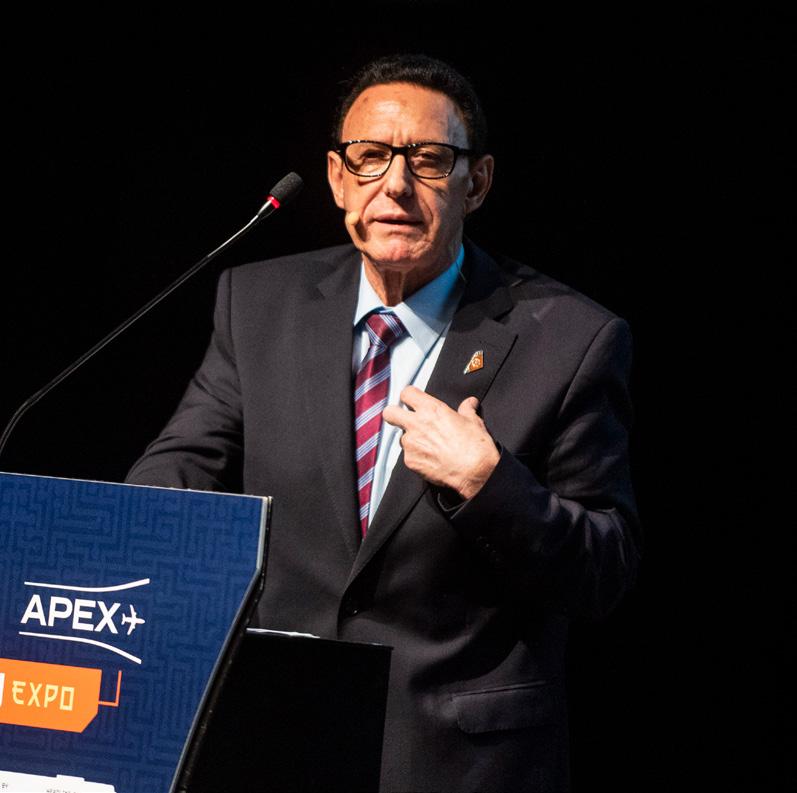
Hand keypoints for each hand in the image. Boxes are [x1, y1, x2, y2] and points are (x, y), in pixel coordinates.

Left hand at [382, 386, 499, 499]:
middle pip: (390, 413)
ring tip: (428, 447)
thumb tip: (470, 403)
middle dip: (394, 415)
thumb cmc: (475, 447)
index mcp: (431, 409)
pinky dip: (416, 457)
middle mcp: (416, 424)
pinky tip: (430, 460)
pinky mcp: (410, 461)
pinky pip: (407, 455)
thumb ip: (466, 410)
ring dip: (410, 440)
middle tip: (403, 419)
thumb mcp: (474, 422)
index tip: (413, 401)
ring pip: (400, 437)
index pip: (407, 393)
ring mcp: (410, 443)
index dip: (409, 397)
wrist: (474, 472)